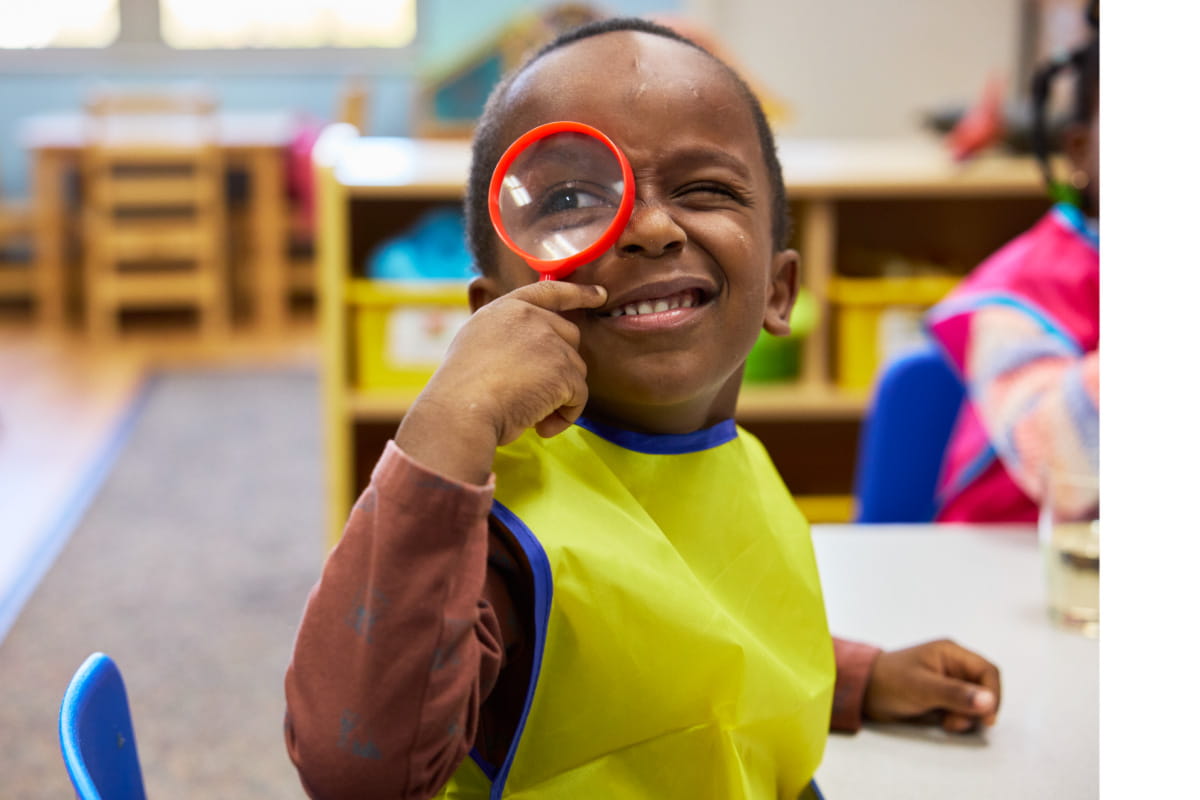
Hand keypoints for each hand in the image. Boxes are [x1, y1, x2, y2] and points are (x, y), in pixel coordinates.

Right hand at [395, 281, 606, 483]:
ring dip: (559, 397)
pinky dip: (565, 416)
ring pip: (576, 370)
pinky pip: (579, 397)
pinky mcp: (563, 370)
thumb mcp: (478, 347)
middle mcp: (530, 318)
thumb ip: (508, 340)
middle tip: (535, 396)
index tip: (600, 293)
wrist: (461, 411)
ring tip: (531, 415)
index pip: (549, 291)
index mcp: (505, 310)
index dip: (578, 292)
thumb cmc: (461, 393)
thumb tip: (536, 360)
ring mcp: (549, 342)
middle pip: (570, 337)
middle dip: (561, 367)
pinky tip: (541, 428)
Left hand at [863, 639, 1000, 733]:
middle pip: (984, 688)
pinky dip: (957, 719)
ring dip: (966, 716)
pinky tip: (942, 722)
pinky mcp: (942, 697)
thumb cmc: (889, 682)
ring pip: (974, 702)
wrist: (863, 692)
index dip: (993, 694)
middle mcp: (953, 665)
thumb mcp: (923, 688)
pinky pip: (962, 710)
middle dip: (977, 709)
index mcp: (951, 653)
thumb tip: (989, 701)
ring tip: (946, 722)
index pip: (987, 671)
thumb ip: (956, 694)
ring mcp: (948, 682)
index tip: (987, 718)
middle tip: (957, 721)